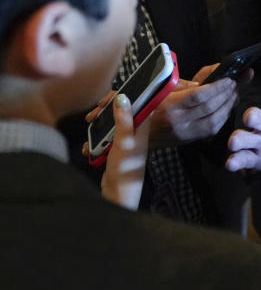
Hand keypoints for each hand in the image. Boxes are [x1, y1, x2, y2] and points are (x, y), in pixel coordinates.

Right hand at [99, 94, 149, 209]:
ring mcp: (125, 141)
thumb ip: (124, 120)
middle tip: (92, 114)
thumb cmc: (125, 169)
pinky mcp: (115, 150)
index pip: (139, 103)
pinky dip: (95, 142)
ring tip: (88, 127)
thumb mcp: (124, 141)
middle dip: (106, 111)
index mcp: (142, 127)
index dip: (126, 96)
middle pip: (121, 113)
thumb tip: (122, 97)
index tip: (110, 96)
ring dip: (98, 127)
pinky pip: (103, 139)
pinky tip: (89, 149)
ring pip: (110, 125)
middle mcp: (135, 132)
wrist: (118, 194)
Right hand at [149, 64, 239, 144]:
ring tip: (233, 95)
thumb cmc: (148, 106)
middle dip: (226, 95)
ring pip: (214, 121)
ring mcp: (184, 133)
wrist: (136, 133)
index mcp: (168, 105)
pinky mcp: (188, 141)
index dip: (217, 87)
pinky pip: (211, 130)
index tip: (228, 79)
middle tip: (234, 85)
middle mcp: (177, 121)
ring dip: (228, 107)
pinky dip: (222, 118)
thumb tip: (207, 81)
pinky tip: (226, 109)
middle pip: (210, 108)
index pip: (199, 95)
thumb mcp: (161, 90)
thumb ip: (184, 85)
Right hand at [225, 85, 260, 176]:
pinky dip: (235, 160)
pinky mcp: (253, 158)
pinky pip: (242, 157)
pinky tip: (231, 164)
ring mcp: (258, 140)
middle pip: (255, 116)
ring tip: (234, 143)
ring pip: (243, 136)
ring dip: (238, 138)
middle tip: (251, 117)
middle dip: (252, 116)